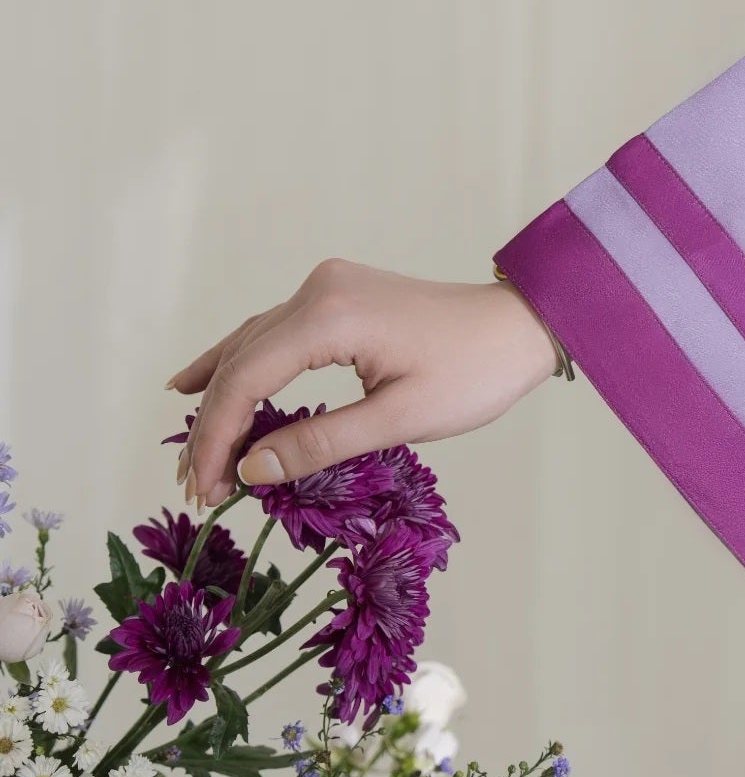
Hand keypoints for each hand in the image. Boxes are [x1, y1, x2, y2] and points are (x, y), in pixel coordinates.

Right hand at [166, 260, 560, 506]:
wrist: (520, 327)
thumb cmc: (474, 374)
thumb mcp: (399, 419)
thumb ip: (320, 444)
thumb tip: (250, 472)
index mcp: (330, 316)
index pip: (246, 380)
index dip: (216, 437)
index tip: (204, 490)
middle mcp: (318, 290)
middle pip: (240, 362)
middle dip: (212, 427)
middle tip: (193, 487)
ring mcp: (326, 287)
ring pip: (250, 345)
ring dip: (220, 398)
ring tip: (191, 452)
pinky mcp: (337, 296)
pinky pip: (272, 334)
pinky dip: (240, 366)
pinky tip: (201, 381)